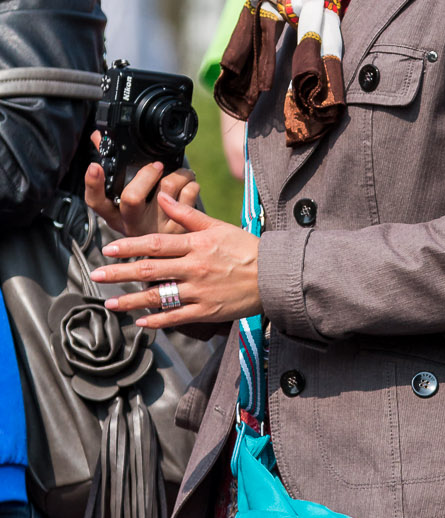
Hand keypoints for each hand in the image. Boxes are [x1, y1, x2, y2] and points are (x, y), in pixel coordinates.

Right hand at [85, 133, 199, 239]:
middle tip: (157, 165)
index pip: (96, 202)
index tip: (95, 166)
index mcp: (115, 215)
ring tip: (180, 173)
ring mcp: (156, 229)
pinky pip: (189, 194)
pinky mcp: (179, 230)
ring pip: (167, 187)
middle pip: (132, 197)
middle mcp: (132, 224)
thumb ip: (113, 167)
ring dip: (178, 173)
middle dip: (147, 174)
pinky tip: (188, 186)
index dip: (93, 184)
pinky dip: (191, 184)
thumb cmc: (147, 215)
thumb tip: (99, 136)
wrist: (174, 246)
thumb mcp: (126, 198)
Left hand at [90, 189, 260, 328]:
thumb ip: (186, 213)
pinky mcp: (207, 310)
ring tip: (110, 303)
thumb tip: (161, 196)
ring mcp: (200, 291)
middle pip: (150, 270)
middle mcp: (194, 268)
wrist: (275, 275)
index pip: (156, 243)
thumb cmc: (247, 248)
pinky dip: (157, 321)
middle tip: (97, 275)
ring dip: (131, 300)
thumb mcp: (218, 226)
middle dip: (120, 273)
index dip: (129, 246)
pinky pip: (177, 316)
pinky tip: (140, 322)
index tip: (108, 249)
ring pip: (159, 296)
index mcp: (196, 245)